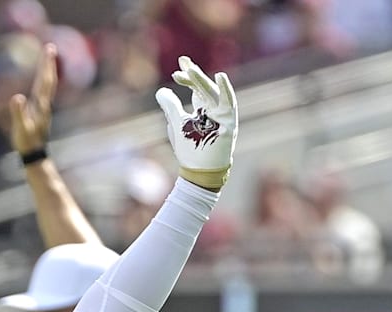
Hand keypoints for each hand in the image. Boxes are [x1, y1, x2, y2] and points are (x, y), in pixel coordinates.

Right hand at [8, 43, 58, 154]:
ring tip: (47, 60)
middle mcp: (44, 105)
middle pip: (48, 80)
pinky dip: (42, 83)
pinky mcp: (38, 113)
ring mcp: (42, 109)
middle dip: (48, 64)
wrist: (35, 156)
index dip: (46, 65)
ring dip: (46, 72)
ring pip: (46, 86)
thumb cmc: (26, 143)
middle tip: (49, 47)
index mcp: (41, 105)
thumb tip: (17, 96)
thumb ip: (18, 112)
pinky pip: (41, 93)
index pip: (45, 81)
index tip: (49, 49)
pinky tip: (40, 82)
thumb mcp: (20, 128)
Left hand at [155, 56, 237, 190]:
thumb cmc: (189, 148)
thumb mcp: (176, 124)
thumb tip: (162, 90)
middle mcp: (213, 109)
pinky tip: (220, 77)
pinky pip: (229, 103)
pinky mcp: (228, 122)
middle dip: (193, 74)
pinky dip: (225, 90)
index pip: (196, 88)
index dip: (187, 78)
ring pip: (212, 93)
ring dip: (202, 80)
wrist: (199, 170)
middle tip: (183, 61)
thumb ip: (170, 106)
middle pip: (203, 87)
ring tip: (191, 69)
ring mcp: (221, 115)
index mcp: (202, 109)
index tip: (175, 73)